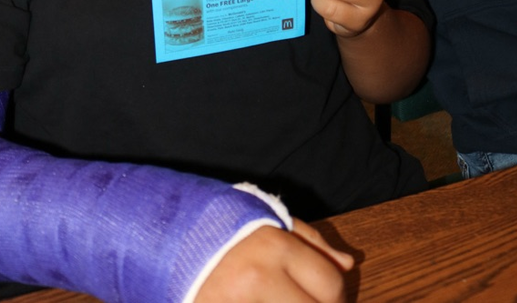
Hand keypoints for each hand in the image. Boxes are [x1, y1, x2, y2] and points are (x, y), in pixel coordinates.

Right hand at [195, 220, 352, 302]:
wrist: (167, 238)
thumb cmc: (222, 228)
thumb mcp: (267, 221)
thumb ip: (311, 242)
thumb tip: (348, 264)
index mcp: (272, 246)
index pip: (330, 284)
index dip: (338, 296)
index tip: (330, 298)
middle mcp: (257, 278)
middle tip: (307, 302)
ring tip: (281, 301)